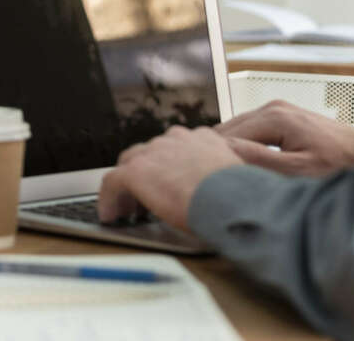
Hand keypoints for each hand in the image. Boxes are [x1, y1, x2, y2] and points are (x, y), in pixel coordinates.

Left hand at [97, 126, 242, 229]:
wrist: (233, 201)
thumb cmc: (243, 198)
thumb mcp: (236, 180)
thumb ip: (220, 178)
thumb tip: (218, 195)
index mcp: (202, 138)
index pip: (175, 147)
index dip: (166, 167)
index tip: (166, 184)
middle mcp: (176, 139)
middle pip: (149, 153)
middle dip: (145, 174)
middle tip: (143, 198)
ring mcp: (154, 152)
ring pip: (129, 165)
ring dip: (128, 187)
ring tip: (127, 209)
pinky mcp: (136, 170)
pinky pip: (112, 183)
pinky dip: (109, 200)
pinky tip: (110, 215)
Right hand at [214, 100, 353, 176]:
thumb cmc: (338, 165)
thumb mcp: (297, 169)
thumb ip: (258, 159)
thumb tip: (223, 151)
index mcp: (273, 117)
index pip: (226, 136)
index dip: (217, 157)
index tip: (212, 177)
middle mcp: (272, 107)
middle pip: (227, 129)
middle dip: (221, 151)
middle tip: (217, 178)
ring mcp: (276, 108)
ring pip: (237, 128)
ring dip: (232, 148)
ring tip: (231, 172)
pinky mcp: (280, 115)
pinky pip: (250, 128)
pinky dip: (244, 144)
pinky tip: (246, 163)